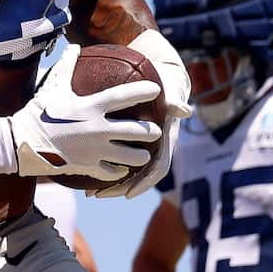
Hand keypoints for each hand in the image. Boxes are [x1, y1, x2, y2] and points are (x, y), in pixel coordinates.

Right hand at [9, 54, 158, 183]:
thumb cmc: (38, 112)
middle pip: (136, 131)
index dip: (143, 92)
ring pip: (130, 156)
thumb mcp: (52, 87)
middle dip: (151, 131)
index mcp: (91, 107)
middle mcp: (98, 129)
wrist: (21, 143)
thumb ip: (67, 66)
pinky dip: (118, 172)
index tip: (156, 90)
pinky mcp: (88, 166)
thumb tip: (72, 46)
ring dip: (140, 155)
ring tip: (144, 154)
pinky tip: (122, 171)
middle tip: (156, 130)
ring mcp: (94, 150)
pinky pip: (111, 172)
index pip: (124, 96)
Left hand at [92, 28, 191, 199]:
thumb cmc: (166, 82)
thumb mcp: (172, 88)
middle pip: (139, 178)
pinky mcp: (133, 140)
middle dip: (120, 189)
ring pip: (128, 172)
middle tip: (98, 195)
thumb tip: (185, 111)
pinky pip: (120, 160)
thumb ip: (175, 100)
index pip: (157, 168)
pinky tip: (87, 173)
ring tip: (89, 191)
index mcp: (166, 139)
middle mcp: (156, 147)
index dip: (143, 183)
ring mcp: (145, 145)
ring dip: (110, 183)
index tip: (128, 194)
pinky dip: (106, 168)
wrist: (166, 76)